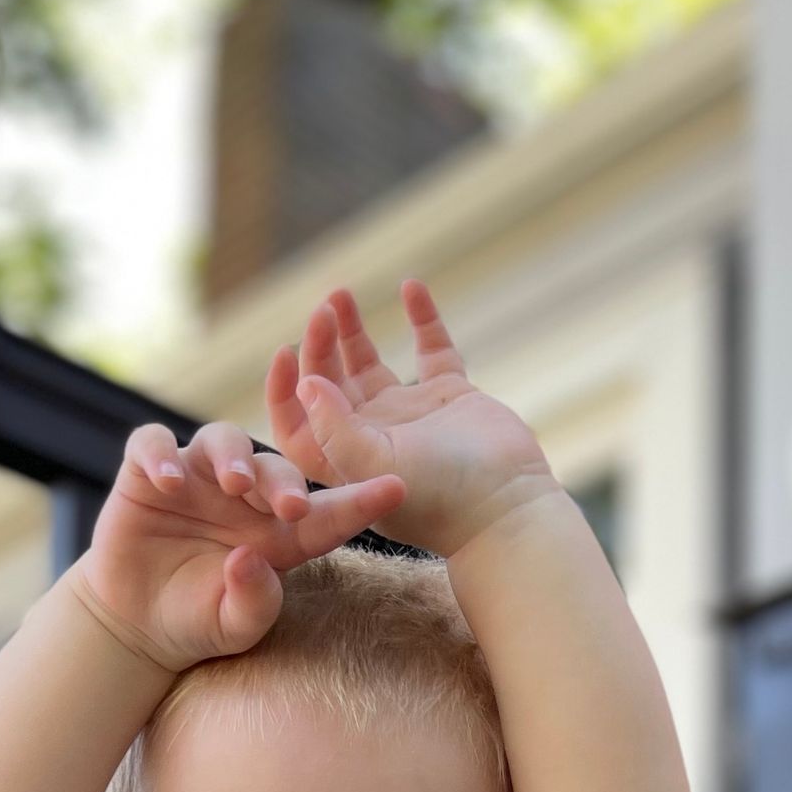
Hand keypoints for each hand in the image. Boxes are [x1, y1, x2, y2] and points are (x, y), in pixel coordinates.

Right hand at [79, 420, 406, 669]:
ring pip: (222, 440)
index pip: (328, 513)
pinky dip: (160, 455)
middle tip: (292, 505)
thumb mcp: (234, 626)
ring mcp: (197, 477)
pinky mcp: (149, 472)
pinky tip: (167, 483)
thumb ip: (254, 602)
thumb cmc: (198, 621)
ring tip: (234, 485)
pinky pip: (153, 444)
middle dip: (285, 482)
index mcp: (280, 534)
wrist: (138, 622)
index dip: (361, 500)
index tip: (397, 489)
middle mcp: (244, 496)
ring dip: (234, 457)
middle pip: (274, 469)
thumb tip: (249, 560)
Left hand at [265, 283, 556, 560]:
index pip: (299, 422)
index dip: (284, 389)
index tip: (287, 350)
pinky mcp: (450, 396)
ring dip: (351, 330)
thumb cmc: (439, 498)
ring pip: (368, 363)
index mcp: (345, 460)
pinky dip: (422, 318)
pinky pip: (431, 349)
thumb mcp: (374, 464)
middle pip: (330, 382)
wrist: (508, 505)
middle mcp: (372, 436)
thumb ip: (334, 427)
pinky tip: (411, 287)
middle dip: (321, 344)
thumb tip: (306, 383)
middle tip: (326, 308)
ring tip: (341, 294)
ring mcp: (410, 414)